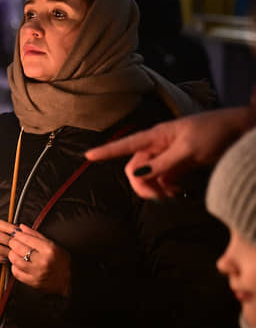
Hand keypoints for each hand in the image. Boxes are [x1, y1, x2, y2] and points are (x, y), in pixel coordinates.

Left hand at [8, 225, 70, 296]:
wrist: (70, 280)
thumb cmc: (61, 261)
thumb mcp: (53, 244)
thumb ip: (36, 235)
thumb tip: (22, 227)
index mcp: (49, 250)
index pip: (27, 239)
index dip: (18, 235)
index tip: (16, 234)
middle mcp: (43, 262)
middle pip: (19, 248)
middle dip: (13, 243)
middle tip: (13, 242)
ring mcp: (38, 273)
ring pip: (15, 260)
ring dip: (12, 254)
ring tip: (15, 252)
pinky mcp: (33, 282)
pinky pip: (16, 273)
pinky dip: (14, 266)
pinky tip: (18, 263)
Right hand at [84, 107, 253, 198]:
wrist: (240, 130)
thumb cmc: (215, 131)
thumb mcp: (189, 149)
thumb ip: (163, 163)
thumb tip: (138, 174)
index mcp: (157, 136)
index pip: (125, 145)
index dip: (106, 151)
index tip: (88, 156)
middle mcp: (158, 147)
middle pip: (136, 168)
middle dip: (143, 184)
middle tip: (160, 197)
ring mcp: (168, 157)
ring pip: (149, 177)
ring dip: (156, 189)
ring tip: (174, 194)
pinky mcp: (179, 166)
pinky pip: (163, 181)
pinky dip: (167, 189)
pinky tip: (178, 192)